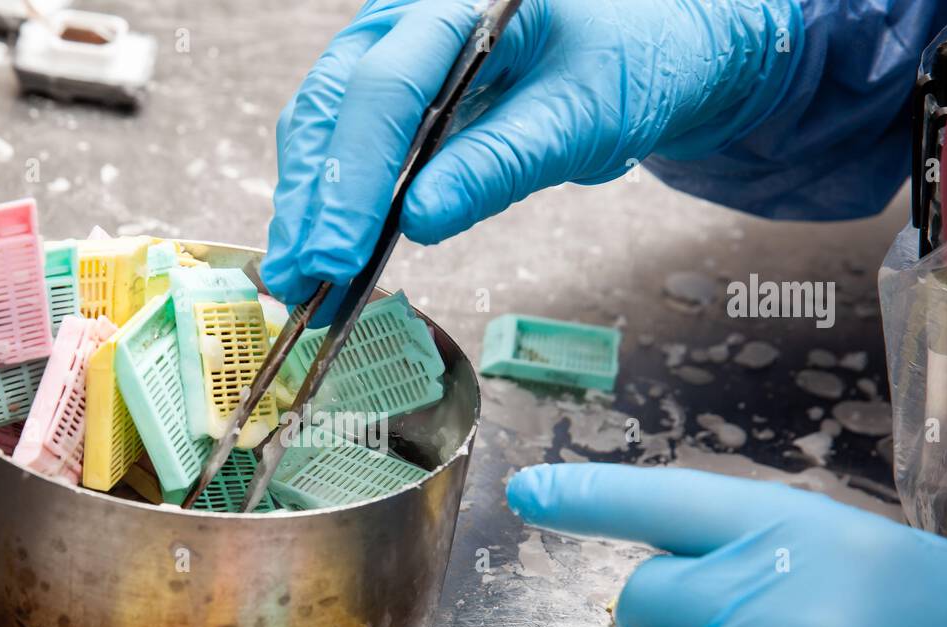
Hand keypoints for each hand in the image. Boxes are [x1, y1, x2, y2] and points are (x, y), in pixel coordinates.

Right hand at [261, 0, 801, 303]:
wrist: (649, 47)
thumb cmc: (628, 64)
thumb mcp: (580, 116)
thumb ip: (499, 163)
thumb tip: (418, 222)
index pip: (387, 89)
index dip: (355, 179)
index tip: (340, 256)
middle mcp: (410, 11)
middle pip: (334, 103)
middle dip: (313, 200)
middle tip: (300, 280)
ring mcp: (392, 44)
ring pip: (324, 121)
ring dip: (307, 203)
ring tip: (297, 278)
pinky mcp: (391, 85)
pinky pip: (343, 136)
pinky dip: (329, 195)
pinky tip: (322, 245)